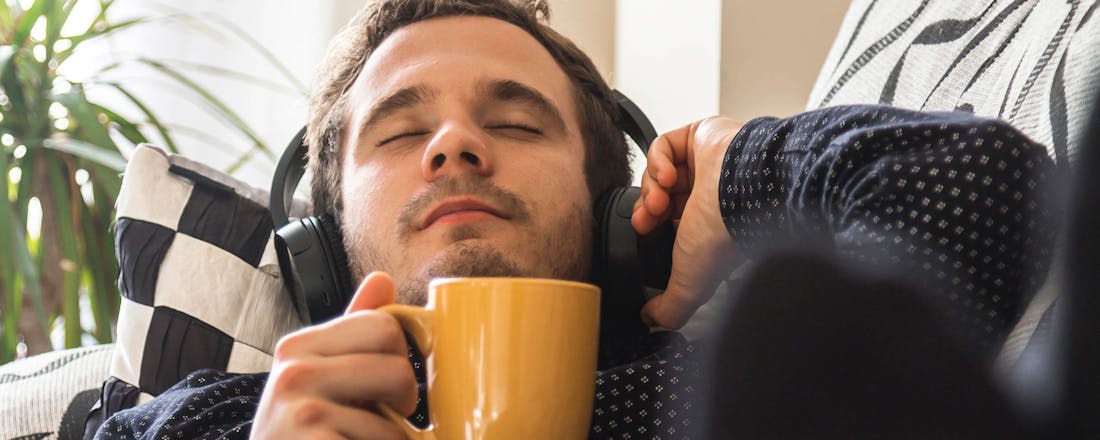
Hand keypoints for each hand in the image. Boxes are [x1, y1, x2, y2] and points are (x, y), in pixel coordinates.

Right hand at [251, 272, 416, 438]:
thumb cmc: (303, 435)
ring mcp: (299, 413)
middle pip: (398, 369)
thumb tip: (383, 278)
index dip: (400, 358)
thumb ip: (355, 331)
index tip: (384, 385)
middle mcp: (292, 373)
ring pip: (395, 424)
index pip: (384, 326)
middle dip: (404, 403)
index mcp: (298, 347)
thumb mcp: (323, 378)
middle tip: (381, 422)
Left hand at [632, 116, 744, 328]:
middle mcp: (709, 192)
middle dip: (648, 206)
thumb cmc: (726, 234)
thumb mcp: (690, 283)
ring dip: (652, 184)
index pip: (668, 221)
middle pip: (661, 195)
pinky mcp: (704, 135)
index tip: (643, 232)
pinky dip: (659, 159)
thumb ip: (671, 309)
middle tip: (647, 217)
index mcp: (708, 223)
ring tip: (661, 196)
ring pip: (662, 170)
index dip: (649, 226)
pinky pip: (666, 143)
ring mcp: (707, 162)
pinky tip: (669, 174)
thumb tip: (652, 322)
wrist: (744, 191)